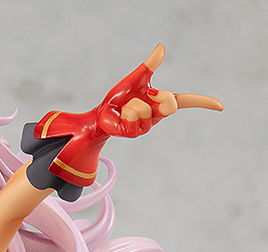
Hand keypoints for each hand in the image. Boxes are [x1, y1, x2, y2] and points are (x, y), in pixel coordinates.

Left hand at [97, 44, 222, 138]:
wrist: (102, 113)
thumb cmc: (120, 97)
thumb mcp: (136, 78)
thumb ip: (150, 65)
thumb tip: (161, 47)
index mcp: (161, 101)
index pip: (186, 101)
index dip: (202, 102)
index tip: (219, 106)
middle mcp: (157, 115)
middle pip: (172, 105)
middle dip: (162, 96)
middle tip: (149, 93)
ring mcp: (147, 126)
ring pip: (146, 110)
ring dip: (134, 104)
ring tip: (126, 106)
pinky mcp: (135, 133)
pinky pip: (135, 118)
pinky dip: (127, 112)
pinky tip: (122, 114)